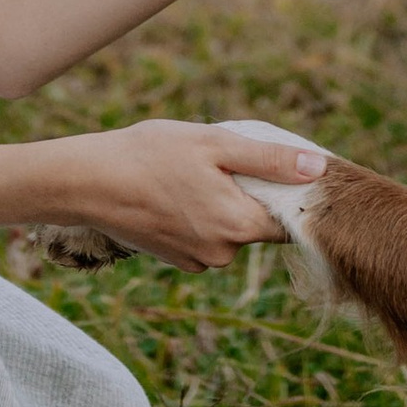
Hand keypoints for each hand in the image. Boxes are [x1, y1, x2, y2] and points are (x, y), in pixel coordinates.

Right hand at [55, 118, 328, 270]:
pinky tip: (175, 188)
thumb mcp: (216, 145)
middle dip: (250, 190)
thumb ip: (271, 160)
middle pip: (259, 222)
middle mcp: (222, 254)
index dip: (292, 190)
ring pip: (231, 227)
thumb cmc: (150, 155)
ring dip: (224, 200)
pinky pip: (206, 235)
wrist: (86, 182)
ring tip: (191, 170)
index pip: (291, 218)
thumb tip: (320, 169)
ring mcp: (197, 261)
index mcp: (238, 226)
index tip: (278, 164)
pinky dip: (200, 213)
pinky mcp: (177, 259)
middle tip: (222, 157)